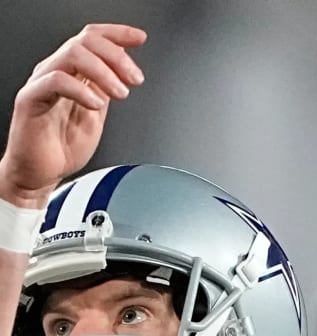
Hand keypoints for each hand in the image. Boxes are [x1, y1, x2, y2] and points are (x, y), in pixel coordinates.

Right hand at [0, 24, 146, 206]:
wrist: (42, 174)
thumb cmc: (63, 147)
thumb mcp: (96, 115)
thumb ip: (106, 92)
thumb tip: (124, 74)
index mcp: (72, 73)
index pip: (92, 39)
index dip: (117, 35)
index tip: (140, 38)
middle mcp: (56, 71)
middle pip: (86, 41)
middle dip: (117, 56)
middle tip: (135, 79)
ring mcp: (43, 83)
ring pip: (73, 55)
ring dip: (104, 72)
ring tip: (121, 94)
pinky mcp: (32, 99)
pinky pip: (56, 81)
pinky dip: (81, 90)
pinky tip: (96, 105)